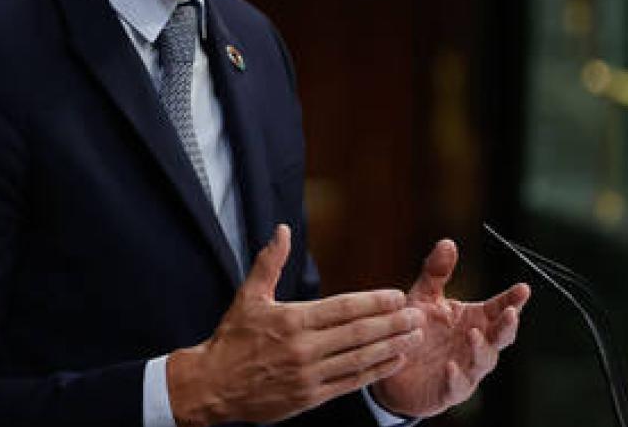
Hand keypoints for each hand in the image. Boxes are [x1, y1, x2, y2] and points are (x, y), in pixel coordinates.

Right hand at [167, 225, 425, 426]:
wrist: (210, 387)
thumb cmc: (231, 339)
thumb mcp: (248, 297)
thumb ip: (270, 262)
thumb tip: (283, 229)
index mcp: (292, 320)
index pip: (343, 308)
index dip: (374, 302)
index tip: (398, 296)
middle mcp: (303, 348)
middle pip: (358, 333)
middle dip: (392, 323)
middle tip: (417, 315)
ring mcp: (308, 375)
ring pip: (359, 359)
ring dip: (391, 347)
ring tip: (414, 336)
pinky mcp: (309, 397)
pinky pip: (349, 383)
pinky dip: (375, 373)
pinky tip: (394, 360)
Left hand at [370, 239, 530, 418]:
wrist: (392, 369)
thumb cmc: (415, 331)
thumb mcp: (422, 297)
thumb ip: (436, 272)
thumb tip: (449, 242)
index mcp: (474, 320)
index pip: (498, 308)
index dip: (512, 299)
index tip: (523, 288)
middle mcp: (475, 344)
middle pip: (500, 336)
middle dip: (508, 325)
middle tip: (511, 313)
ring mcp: (466, 369)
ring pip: (483, 361)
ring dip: (481, 348)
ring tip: (473, 334)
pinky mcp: (448, 391)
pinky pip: (456, 386)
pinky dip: (456, 377)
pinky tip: (450, 367)